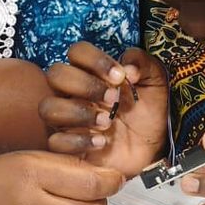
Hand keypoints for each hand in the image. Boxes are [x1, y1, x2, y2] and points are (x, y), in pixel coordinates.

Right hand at [39, 42, 168, 177]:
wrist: (151, 152)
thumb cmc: (147, 116)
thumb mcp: (156, 86)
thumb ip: (145, 65)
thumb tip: (129, 65)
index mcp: (92, 73)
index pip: (77, 52)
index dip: (95, 59)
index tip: (120, 76)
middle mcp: (74, 93)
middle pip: (56, 74)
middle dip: (85, 84)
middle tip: (113, 98)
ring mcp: (67, 120)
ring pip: (48, 107)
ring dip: (78, 112)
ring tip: (107, 122)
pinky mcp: (67, 147)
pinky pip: (55, 141)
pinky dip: (78, 141)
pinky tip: (101, 142)